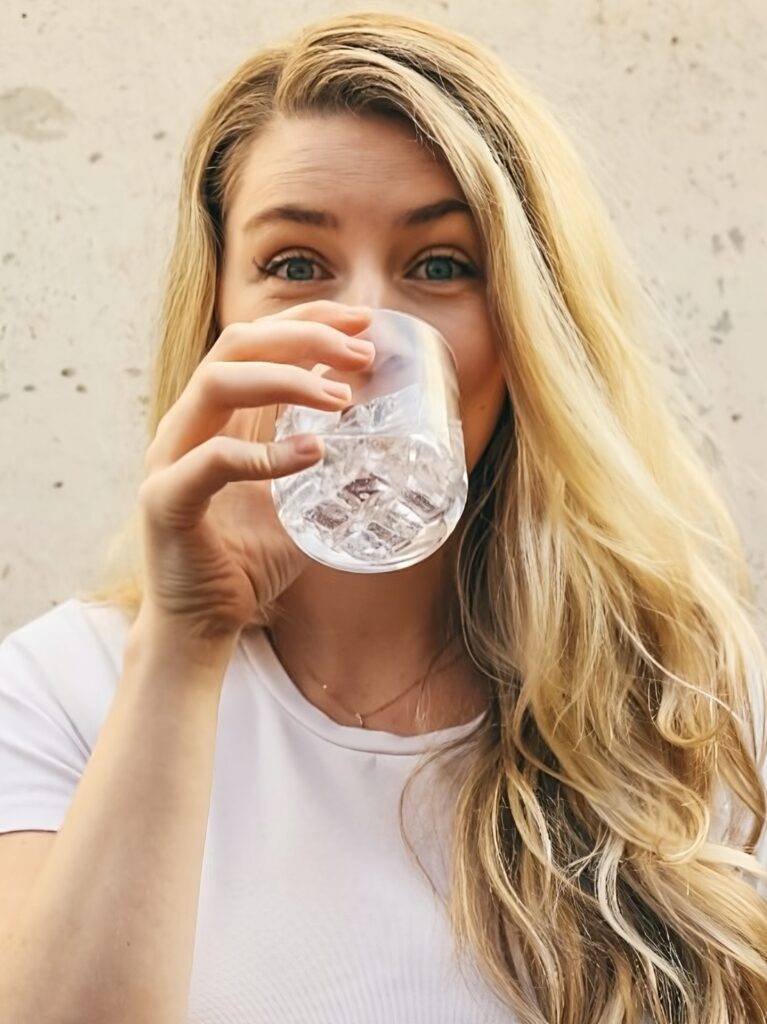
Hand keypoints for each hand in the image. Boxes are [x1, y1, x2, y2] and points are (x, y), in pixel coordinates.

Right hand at [135, 300, 374, 640]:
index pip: (255, 342)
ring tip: (342, 398)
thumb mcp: (296, 500)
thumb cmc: (248, 560)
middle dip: (303, 336)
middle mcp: (188, 425)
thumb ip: (321, 464)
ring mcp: (170, 458)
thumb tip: (384, 442)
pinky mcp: (165, 500)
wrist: (202, 624)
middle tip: (362, 352)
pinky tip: (313, 452)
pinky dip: (266, 454)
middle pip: (236, 345)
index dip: (306, 320)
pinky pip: (213, 461)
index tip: (362, 321)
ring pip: (218, 384)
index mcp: (216, 417)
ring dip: (286, 379)